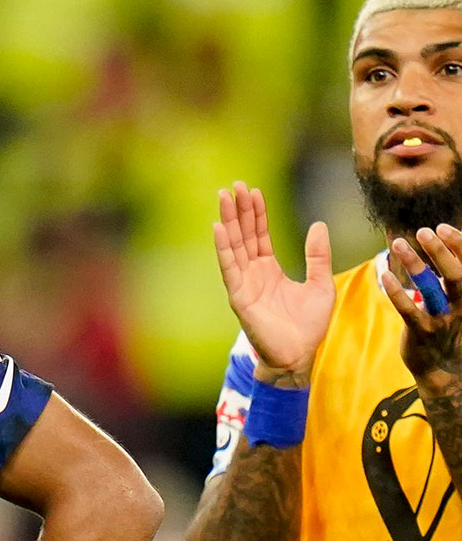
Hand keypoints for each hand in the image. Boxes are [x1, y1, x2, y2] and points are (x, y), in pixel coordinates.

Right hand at [212, 182, 333, 384]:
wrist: (299, 355)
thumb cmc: (309, 325)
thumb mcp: (320, 284)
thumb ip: (317, 256)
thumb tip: (318, 225)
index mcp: (269, 270)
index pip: (259, 235)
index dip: (256, 213)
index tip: (253, 191)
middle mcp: (252, 274)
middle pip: (242, 235)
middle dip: (238, 210)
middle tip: (233, 186)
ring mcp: (244, 284)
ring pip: (234, 246)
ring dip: (228, 221)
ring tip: (223, 198)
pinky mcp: (239, 297)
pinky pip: (229, 267)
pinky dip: (224, 247)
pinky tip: (219, 228)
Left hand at [383, 226, 461, 383]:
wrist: (447, 373)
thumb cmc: (454, 329)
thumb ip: (454, 279)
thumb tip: (445, 246)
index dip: (459, 245)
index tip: (444, 227)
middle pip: (457, 275)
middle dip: (441, 251)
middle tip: (425, 231)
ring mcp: (444, 320)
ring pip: (430, 289)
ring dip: (415, 265)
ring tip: (398, 244)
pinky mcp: (422, 333)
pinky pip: (408, 310)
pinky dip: (396, 292)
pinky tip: (383, 275)